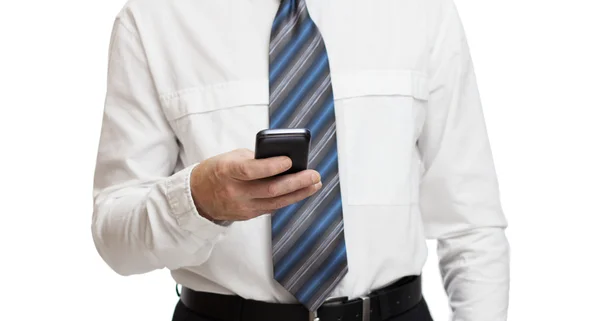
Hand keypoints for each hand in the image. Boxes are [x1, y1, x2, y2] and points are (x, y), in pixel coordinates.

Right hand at [190, 148, 321, 221]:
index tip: (290, 160)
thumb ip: (255, 158)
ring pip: (276, 202)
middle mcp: (235, 192)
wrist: (198, 196)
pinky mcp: (248, 215)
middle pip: (270, 190)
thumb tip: (285, 161)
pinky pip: (272, 207)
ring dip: (299, 193)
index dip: (272, 166)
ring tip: (315, 184)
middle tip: (314, 175)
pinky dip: (287, 198)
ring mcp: (242, 207)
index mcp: (227, 172)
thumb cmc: (218, 170)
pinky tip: (299, 191)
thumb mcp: (231, 157)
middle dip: (296, 182)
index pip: (251, 170)